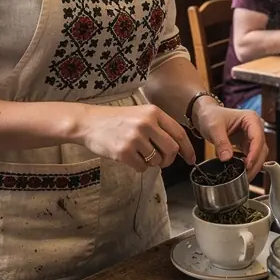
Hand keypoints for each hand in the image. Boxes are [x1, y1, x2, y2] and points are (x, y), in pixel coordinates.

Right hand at [78, 104, 195, 171]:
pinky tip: (129, 158)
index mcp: (154, 113)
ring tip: (139, 155)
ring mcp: (135, 138)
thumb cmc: (116, 119)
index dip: (188, 149)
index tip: (191, 159)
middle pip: (172, 150)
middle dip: (169, 160)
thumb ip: (158, 126)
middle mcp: (147, 124)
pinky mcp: (124, 152)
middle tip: (162, 161)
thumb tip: (178, 147)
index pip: (179, 133)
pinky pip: (141, 167)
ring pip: (157, 161)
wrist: (88, 122)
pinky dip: (138, 167)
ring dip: (151, 163)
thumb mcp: (140, 114)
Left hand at [192, 101, 267, 178]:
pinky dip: (248, 165)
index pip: (257, 138)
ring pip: (259, 154)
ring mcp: (253, 136)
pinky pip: (252, 156)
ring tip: (243, 177)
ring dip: (253, 166)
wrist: (207, 115)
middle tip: (245, 176)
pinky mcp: (248, 144)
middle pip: (262, 148)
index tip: (247, 165)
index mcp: (251, 119)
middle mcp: (256, 127)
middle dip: (255, 163)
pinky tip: (242, 172)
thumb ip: (221, 142)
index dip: (254, 153)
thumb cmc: (211, 116)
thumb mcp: (214, 128)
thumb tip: (227, 158)